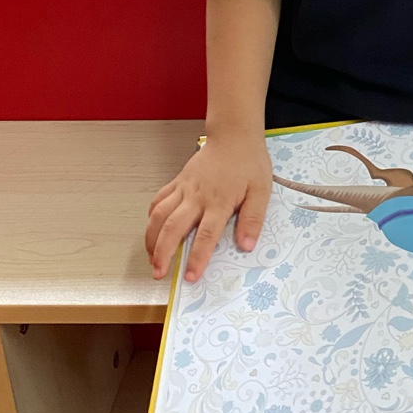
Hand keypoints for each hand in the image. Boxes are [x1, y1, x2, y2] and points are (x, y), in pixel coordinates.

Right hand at [145, 133, 273, 282]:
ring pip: (159, 215)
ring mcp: (184, 189)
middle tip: (159, 273)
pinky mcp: (177, 182)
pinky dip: (151, 217)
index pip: (205, 235)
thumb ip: (252, 219)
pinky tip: (152, 230)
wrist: (234, 136)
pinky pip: (158, 200)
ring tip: (151, 258)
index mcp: (219, 202)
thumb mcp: (261, 191)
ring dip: (151, 239)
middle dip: (163, 253)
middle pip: (173, 228)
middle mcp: (197, 196)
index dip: (197, 258)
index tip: (191, 276)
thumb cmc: (249, 163)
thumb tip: (246, 245)